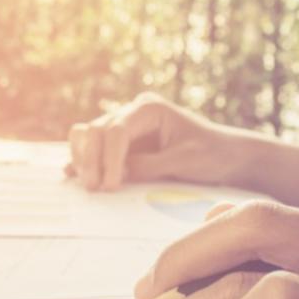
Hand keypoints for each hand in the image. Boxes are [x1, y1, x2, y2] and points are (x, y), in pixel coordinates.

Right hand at [66, 93, 263, 190]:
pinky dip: (83, 159)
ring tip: (87, 184)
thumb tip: (116, 175)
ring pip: (88, 134)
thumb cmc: (212, 154)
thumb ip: (148, 166)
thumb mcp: (184, 161)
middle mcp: (133, 112)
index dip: (109, 159)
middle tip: (95, 189)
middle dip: (92, 159)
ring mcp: (125, 126)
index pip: (117, 130)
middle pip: (97, 130)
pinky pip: (93, 146)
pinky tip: (72, 175)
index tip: (110, 186)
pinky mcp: (121, 144)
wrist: (226, 156)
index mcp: (150, 108)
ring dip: (83, 158)